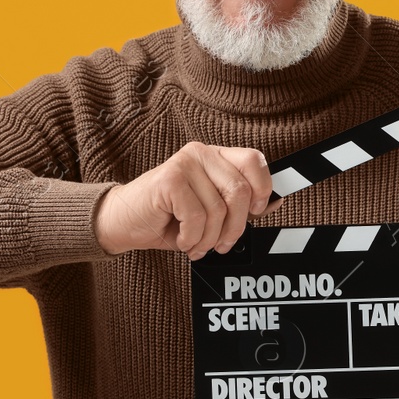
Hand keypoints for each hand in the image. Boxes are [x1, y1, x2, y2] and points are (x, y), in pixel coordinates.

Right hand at [94, 142, 273, 259]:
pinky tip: (182, 238)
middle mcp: (201, 153)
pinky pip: (197, 216)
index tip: (255, 213)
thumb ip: (241, 205)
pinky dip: (192, 237)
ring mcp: (184, 163)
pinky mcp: (169, 179)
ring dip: (209, 238)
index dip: (262, 190)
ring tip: (196, 244)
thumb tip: (276, 202)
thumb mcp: (211, 213)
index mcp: (215, 157)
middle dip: (234, 228)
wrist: (122, 223)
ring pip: (218, 209)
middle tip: (221, 244)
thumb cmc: (167, 219)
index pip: (254, 161)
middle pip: (240, 192)